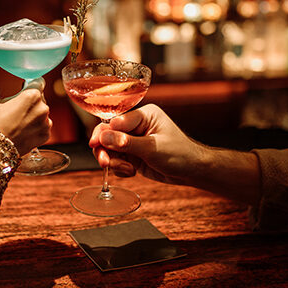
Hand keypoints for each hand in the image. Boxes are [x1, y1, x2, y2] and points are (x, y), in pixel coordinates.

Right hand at [0, 88, 50, 155]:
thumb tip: (25, 95)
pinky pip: (43, 128)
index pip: (38, 84)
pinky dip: (36, 130)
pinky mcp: (46, 135)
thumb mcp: (4, 103)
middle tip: (18, 114)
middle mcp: (43, 108)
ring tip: (20, 126)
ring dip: (34, 119)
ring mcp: (46, 122)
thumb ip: (19, 98)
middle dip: (31, 106)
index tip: (29, 90)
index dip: (32, 87)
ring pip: (42, 116)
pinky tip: (24, 133)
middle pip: (40, 101)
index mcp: (32, 96)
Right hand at [88, 104, 205, 185]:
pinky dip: (119, 169)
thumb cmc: (180, 154)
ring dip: (113, 162)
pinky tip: (132, 172)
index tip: (96, 144)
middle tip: (104, 163)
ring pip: (109, 149)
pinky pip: (115, 161)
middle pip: (108, 135)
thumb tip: (104, 136)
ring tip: (126, 170)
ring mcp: (132, 141)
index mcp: (143, 115)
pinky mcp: (132, 155)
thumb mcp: (152, 148)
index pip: (116, 121)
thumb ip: (126, 142)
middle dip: (105, 149)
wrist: (192, 172)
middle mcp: (136, 126)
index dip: (103, 133)